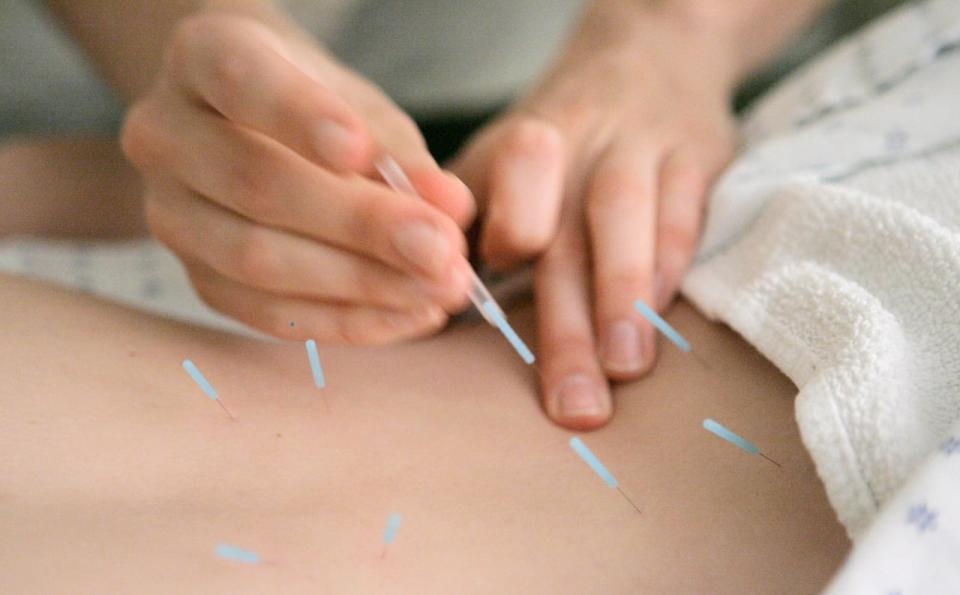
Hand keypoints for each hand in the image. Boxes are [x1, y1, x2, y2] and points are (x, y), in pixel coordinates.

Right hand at [122, 11, 475, 342]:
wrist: (258, 134)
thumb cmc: (317, 109)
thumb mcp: (360, 109)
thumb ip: (399, 153)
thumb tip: (449, 208)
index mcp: (201, 58)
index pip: (240, 79)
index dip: (299, 117)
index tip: (362, 150)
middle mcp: (165, 135)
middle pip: (256, 184)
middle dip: (360, 225)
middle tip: (441, 250)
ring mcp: (168, 212)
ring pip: (256, 260)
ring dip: (361, 284)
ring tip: (439, 289)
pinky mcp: (196, 277)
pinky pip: (267, 313)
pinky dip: (348, 321)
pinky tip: (409, 315)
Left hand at [452, 2, 737, 428]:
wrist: (647, 47)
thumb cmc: (558, 137)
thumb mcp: (499, 161)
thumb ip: (469, 230)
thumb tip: (425, 316)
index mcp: (513, 150)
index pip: (502, 190)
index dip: (505, 232)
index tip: (492, 295)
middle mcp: (572, 145)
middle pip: (562, 236)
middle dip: (566, 324)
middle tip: (571, 407)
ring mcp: (636, 146)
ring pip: (626, 218)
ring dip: (624, 295)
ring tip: (624, 368)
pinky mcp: (694, 155)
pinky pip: (684, 212)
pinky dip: (672, 266)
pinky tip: (662, 322)